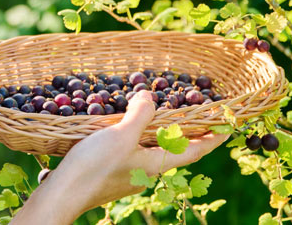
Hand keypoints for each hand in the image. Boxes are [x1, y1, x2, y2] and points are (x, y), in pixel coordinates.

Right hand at [12, 91, 229, 223]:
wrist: (62, 194)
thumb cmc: (95, 166)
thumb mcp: (121, 135)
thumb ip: (140, 114)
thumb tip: (151, 96)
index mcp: (156, 164)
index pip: (194, 151)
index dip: (212, 139)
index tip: (228, 128)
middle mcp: (146, 172)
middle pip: (174, 151)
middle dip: (187, 133)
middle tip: (196, 114)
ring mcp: (128, 174)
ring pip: (152, 150)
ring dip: (160, 133)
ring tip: (163, 115)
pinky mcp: (111, 173)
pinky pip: (133, 150)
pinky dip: (138, 136)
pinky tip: (125, 125)